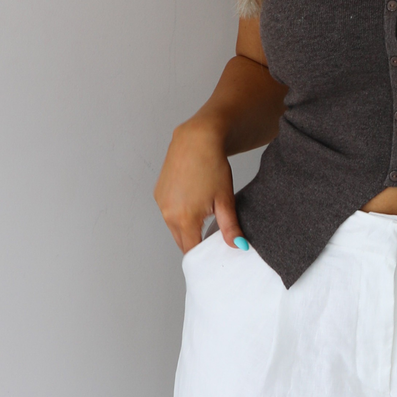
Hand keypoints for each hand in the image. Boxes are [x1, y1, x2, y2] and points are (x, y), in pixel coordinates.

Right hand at [154, 111, 242, 253]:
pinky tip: (193, 206)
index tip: (214, 257)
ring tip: (204, 219)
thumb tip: (238, 247)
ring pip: (174, 228)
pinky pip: (168, 214)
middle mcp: (168, 213)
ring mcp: (161, 203)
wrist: (197, 139)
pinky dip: (179, 216)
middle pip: (181, 241)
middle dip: (195, 244)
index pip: (192, 251)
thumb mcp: (225, 200)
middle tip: (212, 241)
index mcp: (184, 218)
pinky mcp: (158, 193)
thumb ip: (230, 227)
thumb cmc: (212, 166)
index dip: (203, 256)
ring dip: (187, 229)